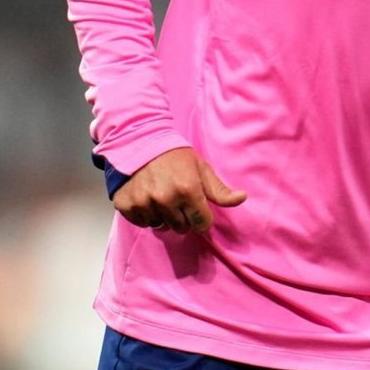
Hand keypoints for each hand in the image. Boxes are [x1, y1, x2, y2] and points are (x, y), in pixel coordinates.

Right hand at [112, 146, 247, 233]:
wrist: (140, 141)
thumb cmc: (175, 155)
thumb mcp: (201, 168)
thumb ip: (220, 190)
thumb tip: (242, 198)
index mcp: (188, 190)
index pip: (202, 224)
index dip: (203, 218)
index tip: (198, 209)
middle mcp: (165, 199)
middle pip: (182, 228)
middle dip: (183, 217)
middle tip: (178, 199)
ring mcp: (144, 203)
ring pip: (161, 226)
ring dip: (164, 216)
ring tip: (162, 196)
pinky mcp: (127, 206)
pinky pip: (142, 223)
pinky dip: (146, 215)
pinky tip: (147, 198)